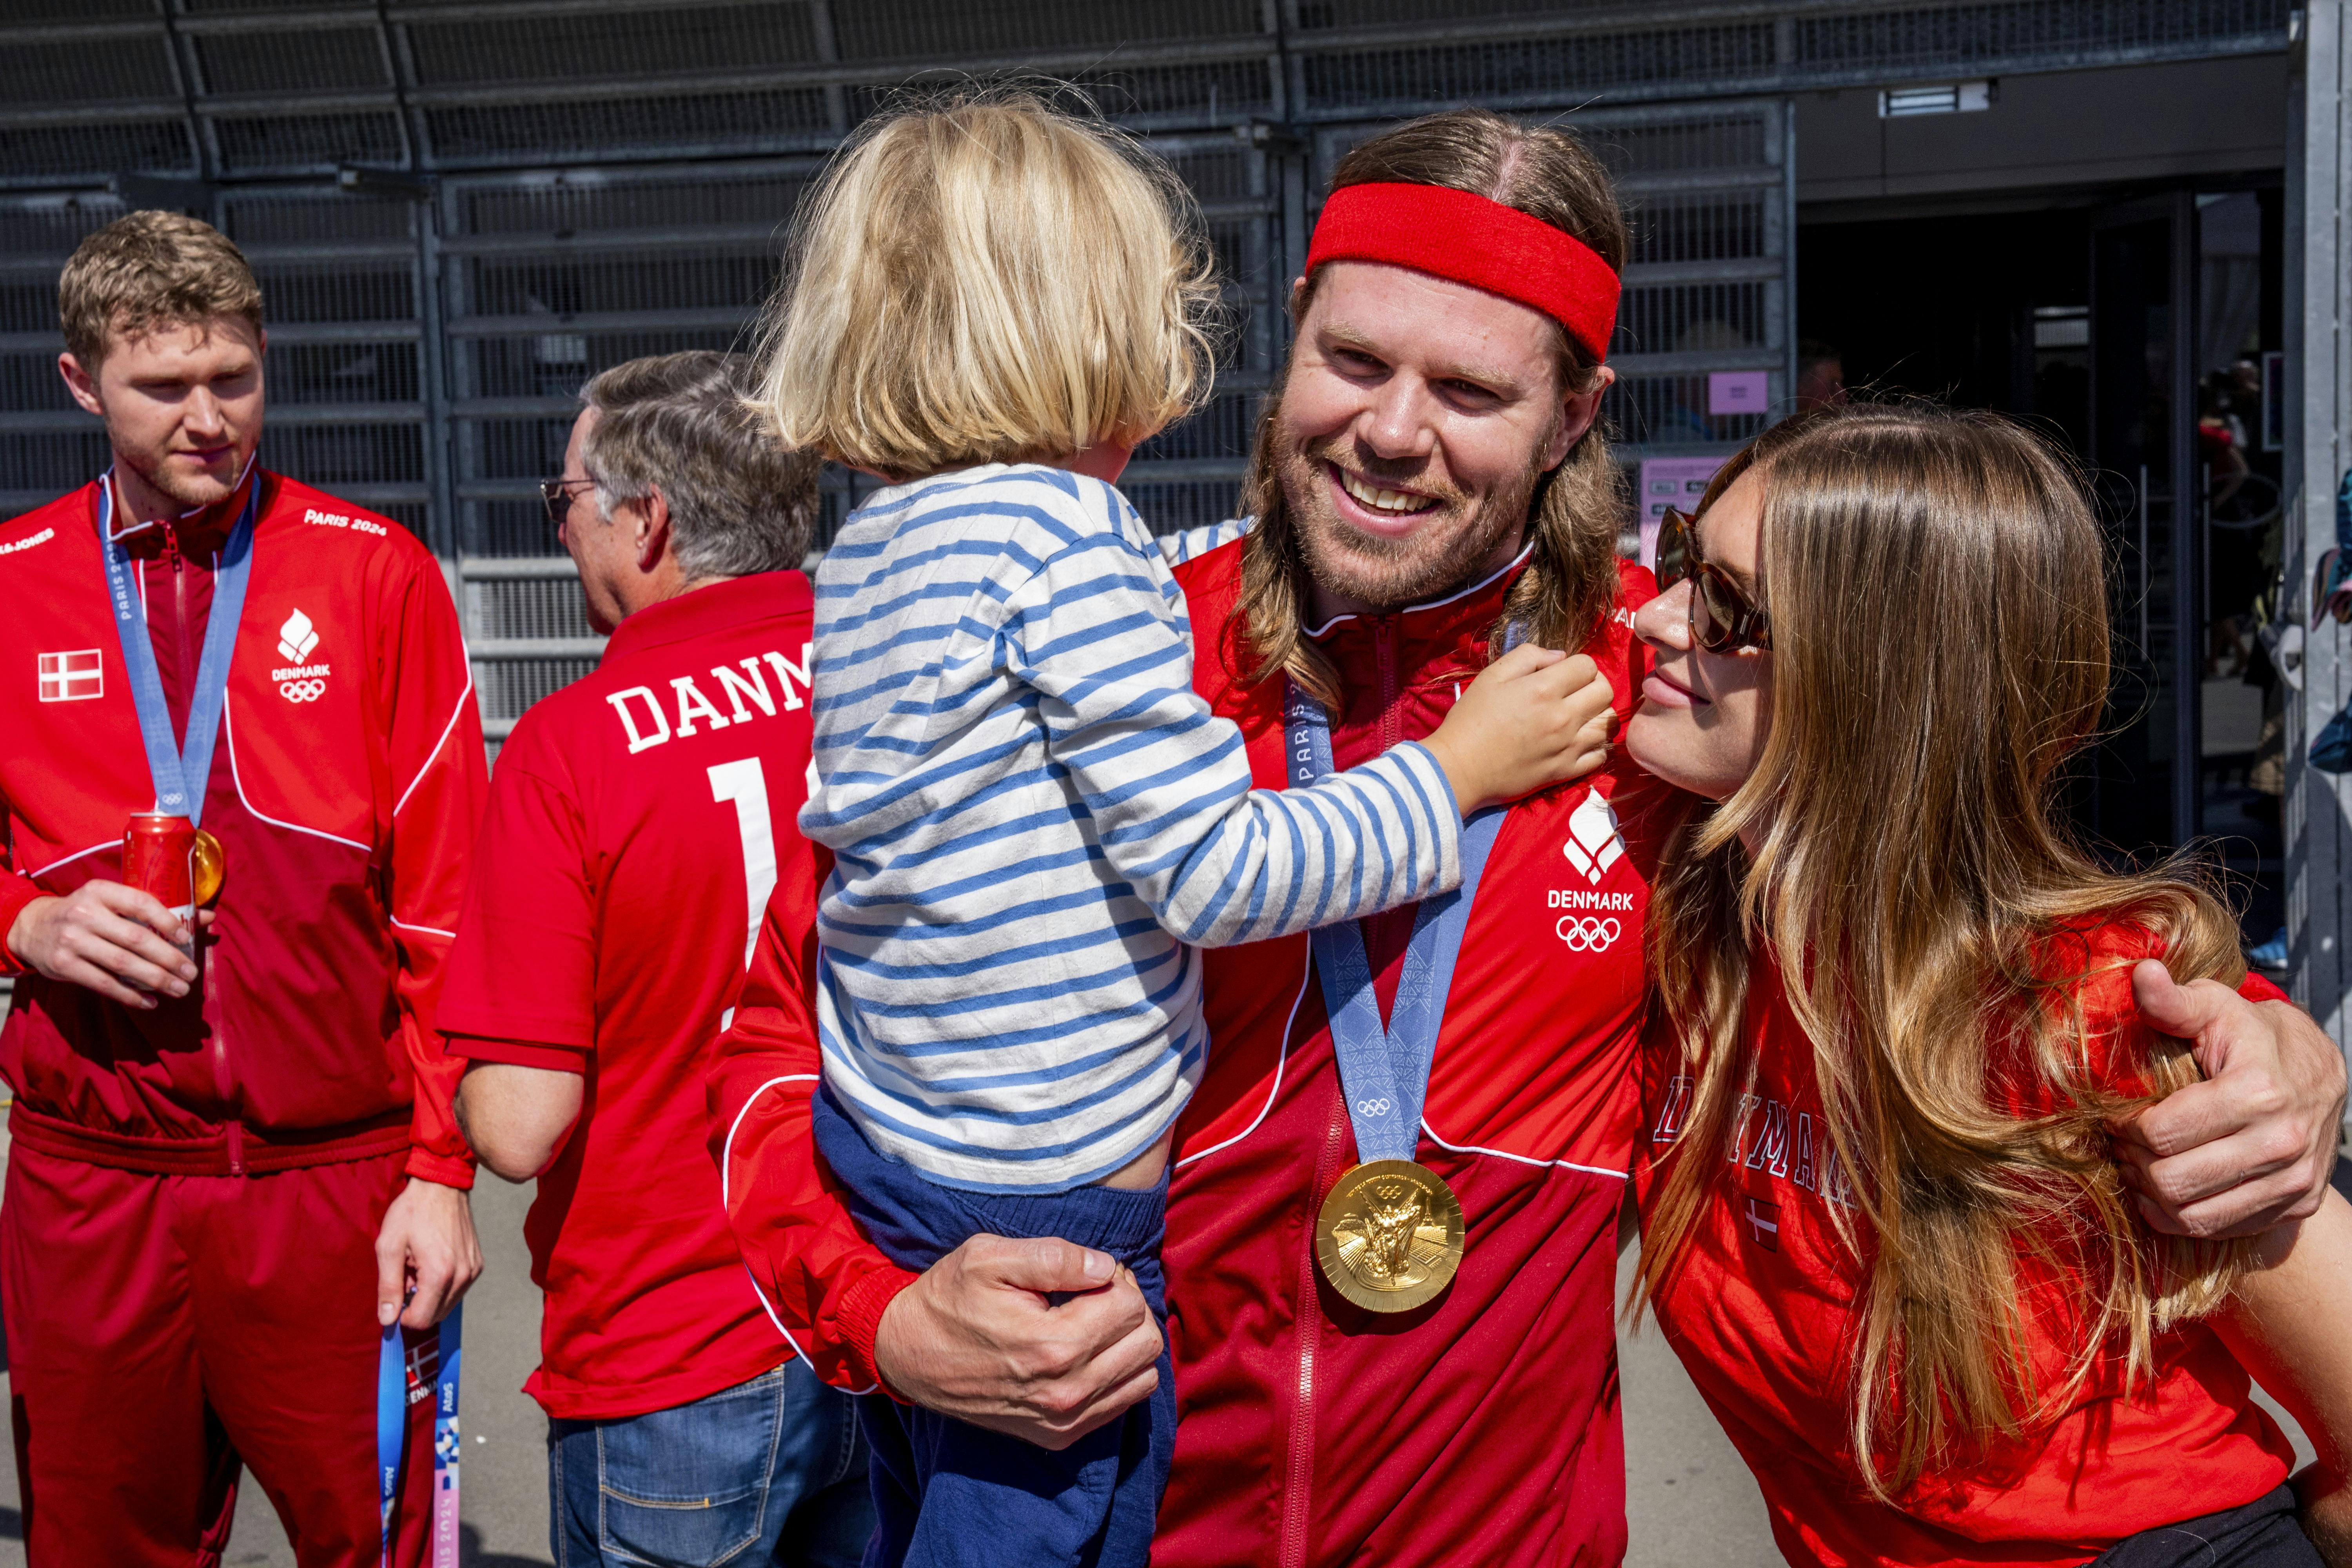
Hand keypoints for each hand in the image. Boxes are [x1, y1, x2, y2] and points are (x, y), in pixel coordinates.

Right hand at [6, 881, 211, 1008]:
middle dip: (169, 959)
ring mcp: (72, 940)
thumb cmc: (86, 913)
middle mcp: (84, 913)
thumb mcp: (112, 903)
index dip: (167, 921)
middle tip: (191, 974)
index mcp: (101, 891)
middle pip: (136, 939)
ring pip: (122, 964)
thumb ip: (156, 909)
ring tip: (179, 990)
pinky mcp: (62, 964)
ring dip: (155, 980)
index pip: (141, 903)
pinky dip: (130, 995)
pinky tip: (151, 1002)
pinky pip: (103, 984)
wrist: (33, 927)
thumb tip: (208, 917)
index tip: (187, 940)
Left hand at [375, 1177, 482, 1329]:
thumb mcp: (389, 1247)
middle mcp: (462, 1276)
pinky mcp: (477, 1264)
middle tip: (406, 1277)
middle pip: (436, 1316)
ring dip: (430, 1296)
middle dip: (417, 1305)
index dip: (403, 1317)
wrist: (442, 1185)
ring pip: (448, 1305)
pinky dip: (443, 1285)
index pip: (422, 1319)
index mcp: (439, 1273)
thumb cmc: (412, 1212)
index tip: (395, 1299)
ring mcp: (473, 1270)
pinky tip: (432, 1262)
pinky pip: (458, 1290)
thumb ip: (388, 1287)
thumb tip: (387, 1319)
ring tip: (418, 1267)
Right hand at [872, 1234, 1161, 1450]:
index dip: (1115, 1277)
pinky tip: (1085, 1352)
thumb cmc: (948, 1298)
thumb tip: (1106, 1266)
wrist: (907, 1354)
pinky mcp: (1057, 1436)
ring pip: (1143, 1375)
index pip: (1130, 1306)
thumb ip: (1054, 1257)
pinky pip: (1122, 1404)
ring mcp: (1063, 1420)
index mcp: (1052, 1344)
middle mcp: (1065, 1391)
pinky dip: (1118, 1374)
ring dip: (1127, 1342)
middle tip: (1093, 1293)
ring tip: (1091, 1321)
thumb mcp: (989, 1258)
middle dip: (1128, 1307)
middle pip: (1146, 1341)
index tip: (1087, 1273)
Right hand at [1422, 644, 1616, 812]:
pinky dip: (1596, 746)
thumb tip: (1559, 656)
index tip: (1563, 673)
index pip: (1588, 665)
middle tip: (1575, 691)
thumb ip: (1528, 656)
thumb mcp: (1492, 676)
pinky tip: (1579, 742)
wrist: (1459, 768)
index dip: (1578, 665)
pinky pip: (1600, 756)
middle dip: (1594, 685)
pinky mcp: (1565, 771)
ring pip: (1608, 724)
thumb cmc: (1470, 719)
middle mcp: (1563, 717)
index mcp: (1544, 689)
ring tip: (1580, 716)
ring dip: (1598, 715)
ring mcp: (1567, 747)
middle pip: (1606, 691)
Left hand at [2113, 959, 2345, 1238]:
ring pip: (2193, 1214)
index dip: (2125, 1126)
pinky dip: (2181, 1216)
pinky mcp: (2296, 1205)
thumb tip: (2141, 974)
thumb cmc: (2255, 1035)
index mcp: (2260, 1090)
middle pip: (2174, 1180)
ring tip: (2138, 1165)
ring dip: (2152, 1194)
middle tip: (2122, 1142)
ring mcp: (2293, 1179)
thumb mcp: (2218, 1006)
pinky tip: (2165, 1189)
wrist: (2320, 1072)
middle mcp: (2283, 1141)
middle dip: (2135, 1162)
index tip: (2116, 1114)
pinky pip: (2219, 1227)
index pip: (2164, 1132)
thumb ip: (2175, 1000)